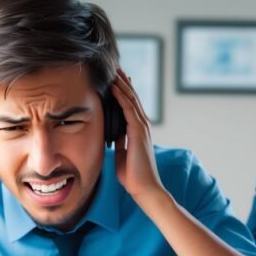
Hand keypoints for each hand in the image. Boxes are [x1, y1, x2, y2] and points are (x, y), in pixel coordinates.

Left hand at [110, 69, 165, 204]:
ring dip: (122, 84)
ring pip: (131, 100)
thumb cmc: (133, 176)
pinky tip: (114, 86)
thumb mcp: (122, 155)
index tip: (115, 79)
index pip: (130, 106)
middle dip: (123, 82)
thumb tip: (111, 135)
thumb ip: (119, 143)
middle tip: (115, 66)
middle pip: (132, 98)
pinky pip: (129, 110)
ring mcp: (142, 128)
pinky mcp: (138, 133)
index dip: (123, 91)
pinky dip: (121, 97)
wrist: (144, 189)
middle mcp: (142, 126)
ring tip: (114, 69)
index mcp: (138, 131)